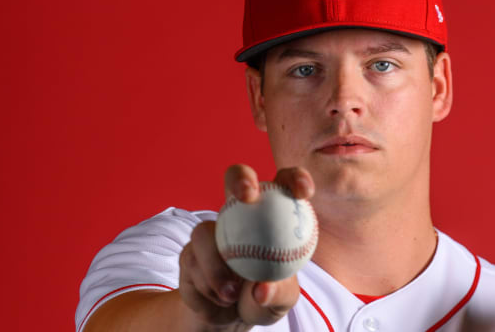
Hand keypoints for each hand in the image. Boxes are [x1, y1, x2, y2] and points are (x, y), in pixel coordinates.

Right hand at [178, 165, 314, 329]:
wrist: (228, 318)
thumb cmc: (264, 299)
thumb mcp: (280, 301)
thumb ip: (278, 293)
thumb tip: (263, 289)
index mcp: (272, 212)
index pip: (285, 183)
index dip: (296, 178)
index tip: (304, 193)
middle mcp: (240, 212)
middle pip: (236, 176)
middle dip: (241, 178)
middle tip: (249, 196)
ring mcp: (212, 228)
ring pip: (204, 230)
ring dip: (215, 266)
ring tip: (230, 294)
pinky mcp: (190, 250)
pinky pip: (193, 261)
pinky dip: (207, 285)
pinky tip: (219, 299)